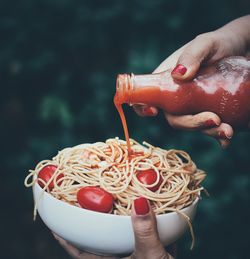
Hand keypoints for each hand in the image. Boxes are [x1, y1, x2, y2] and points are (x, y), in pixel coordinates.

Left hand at [53, 197, 174, 258]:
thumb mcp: (151, 258)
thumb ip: (145, 231)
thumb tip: (139, 202)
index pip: (79, 252)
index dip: (65, 239)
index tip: (54, 224)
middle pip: (99, 246)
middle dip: (96, 228)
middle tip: (93, 207)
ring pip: (123, 244)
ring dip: (124, 229)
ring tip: (124, 210)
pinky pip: (143, 244)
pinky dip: (146, 233)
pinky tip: (154, 221)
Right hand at [134, 15, 249, 147]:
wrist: (242, 49)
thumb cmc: (218, 43)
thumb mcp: (205, 44)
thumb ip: (191, 54)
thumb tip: (178, 75)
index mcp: (167, 82)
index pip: (147, 98)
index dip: (143, 108)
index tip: (154, 111)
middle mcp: (177, 98)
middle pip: (174, 118)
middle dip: (190, 124)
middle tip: (214, 119)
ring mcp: (194, 107)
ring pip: (192, 126)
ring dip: (207, 131)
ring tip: (227, 130)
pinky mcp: (209, 112)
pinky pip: (208, 128)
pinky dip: (218, 136)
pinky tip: (227, 137)